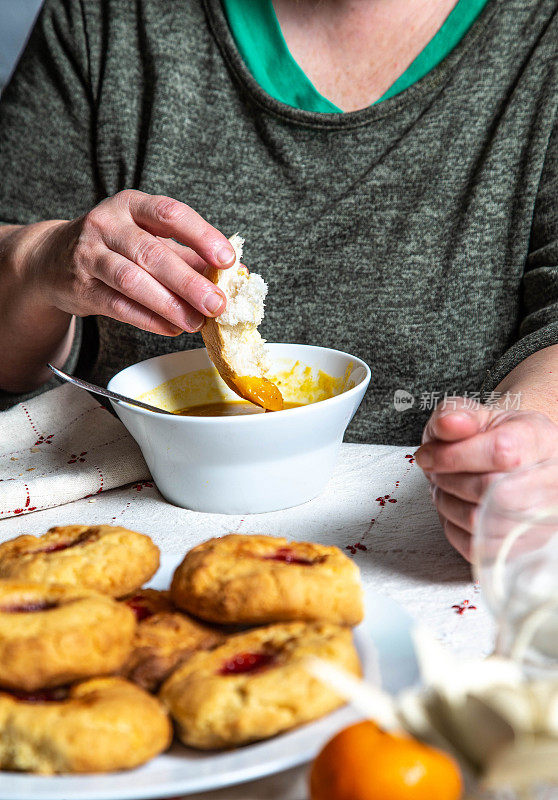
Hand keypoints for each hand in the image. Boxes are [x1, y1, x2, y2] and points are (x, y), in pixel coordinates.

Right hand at [23, 189, 236, 334]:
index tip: (227, 259)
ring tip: (196, 322)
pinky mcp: (81, 286)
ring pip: (133, 281)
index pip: (171, 214)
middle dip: (189, 282)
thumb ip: (190, 255)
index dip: (202, 236)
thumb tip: (236, 273)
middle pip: (152, 253)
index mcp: (132, 205)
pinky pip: (118, 305)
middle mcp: (107, 224)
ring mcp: (89, 254)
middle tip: (216, 303)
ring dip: (169, 305)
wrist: (52, 258)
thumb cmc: (114, 246)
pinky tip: (171, 328)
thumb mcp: (149, 240)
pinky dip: (148, 319)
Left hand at [415, 398, 557, 560]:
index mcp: (540, 440)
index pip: (500, 452)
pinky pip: (476, 546)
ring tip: (445, 487)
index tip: (428, 455)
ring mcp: (540, 519)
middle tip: (435, 472)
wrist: (515, 461)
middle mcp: (551, 481)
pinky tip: (456, 506)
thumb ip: (456, 413)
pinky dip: (452, 527)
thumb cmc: (494, 438)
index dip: (453, 456)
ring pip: (480, 521)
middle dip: (448, 480)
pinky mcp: (522, 547)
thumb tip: (449, 424)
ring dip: (446, 504)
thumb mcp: (475, 415)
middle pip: (490, 490)